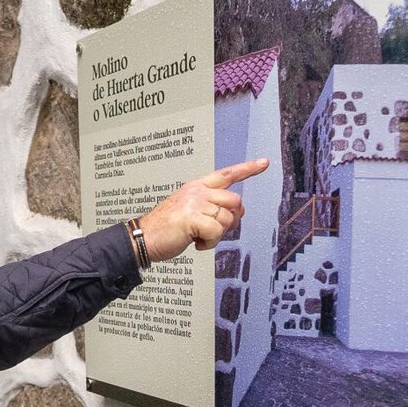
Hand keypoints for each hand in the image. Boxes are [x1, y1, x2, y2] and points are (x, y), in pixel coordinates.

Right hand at [137, 159, 268, 260]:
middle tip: (216, 230)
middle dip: (232, 219)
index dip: (247, 168)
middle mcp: (197, 191)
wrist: (143, 238)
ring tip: (200, 237)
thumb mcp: (190, 211)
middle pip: (235, 200)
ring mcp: (195, 203)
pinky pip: (216, 232)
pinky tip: (196, 243)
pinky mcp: (192, 218)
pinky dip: (209, 244)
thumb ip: (212, 207)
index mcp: (197, 186)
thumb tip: (236, 212)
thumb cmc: (166, 228)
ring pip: (227, 219)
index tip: (264, 162)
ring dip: (218, 235)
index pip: (227, 174)